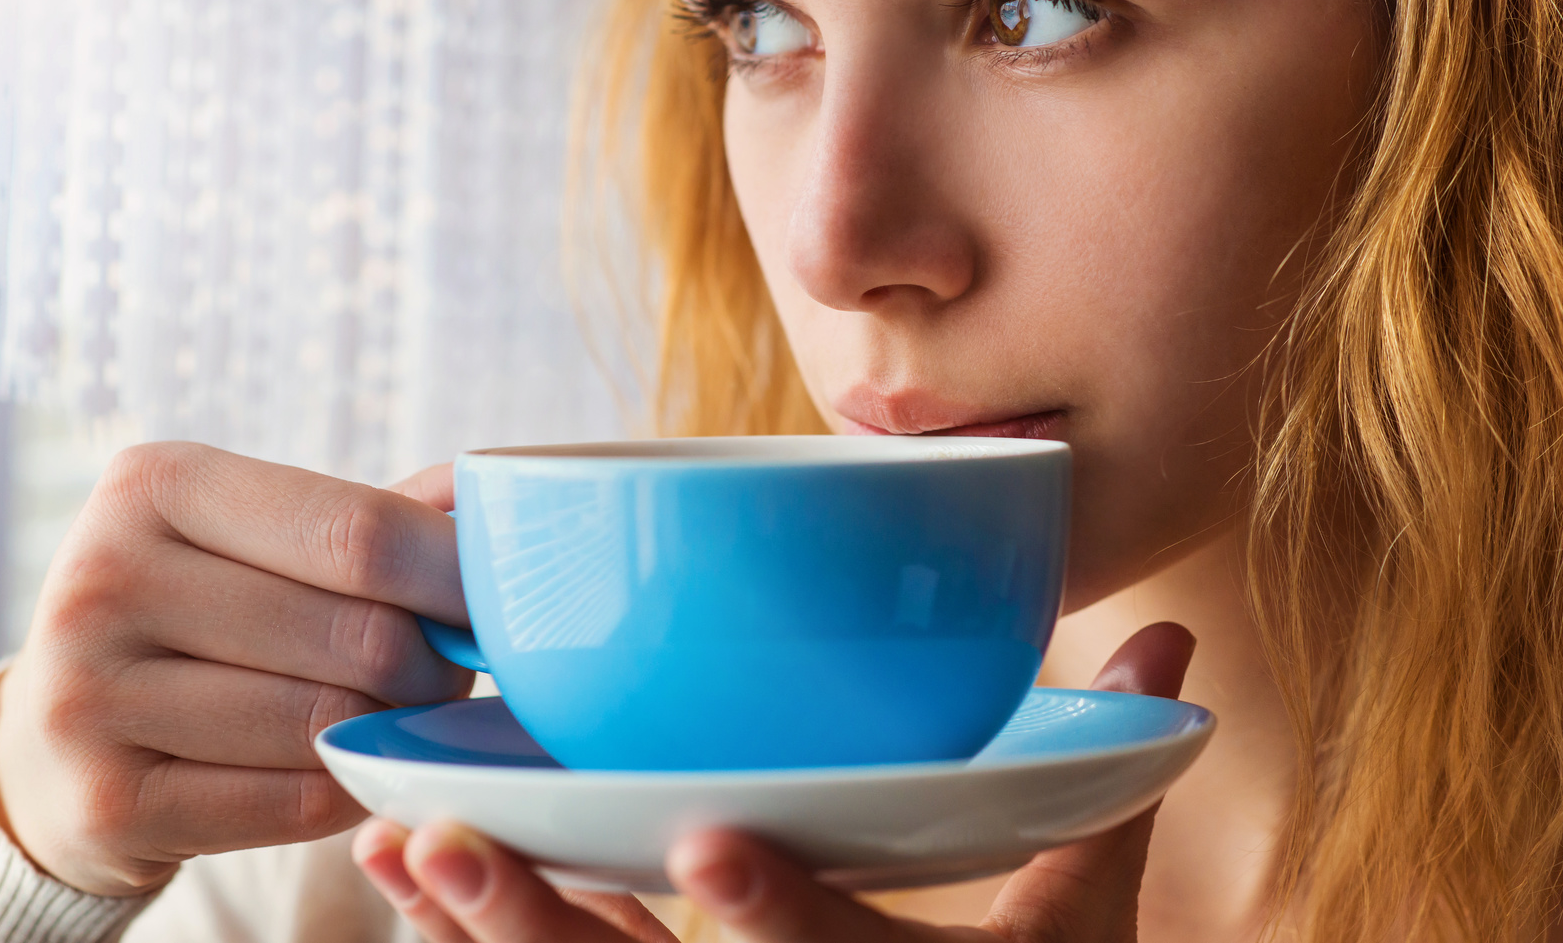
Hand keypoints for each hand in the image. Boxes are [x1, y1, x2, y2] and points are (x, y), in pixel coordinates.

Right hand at [0, 442, 471, 895]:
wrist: (61, 741)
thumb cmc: (203, 617)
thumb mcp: (260, 536)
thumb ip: (377, 516)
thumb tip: (487, 500)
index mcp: (155, 483)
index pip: (360, 531)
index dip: (455, 576)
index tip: (501, 602)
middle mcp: (103, 577)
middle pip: (359, 635)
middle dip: (433, 664)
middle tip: (443, 671)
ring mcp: (88, 696)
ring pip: (330, 723)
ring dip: (390, 729)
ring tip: (387, 713)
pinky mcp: (104, 803)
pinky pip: (297, 802)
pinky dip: (345, 788)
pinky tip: (339, 766)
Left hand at [353, 621, 1195, 942]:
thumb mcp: (1076, 919)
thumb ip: (1103, 792)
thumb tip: (1170, 648)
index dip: (776, 913)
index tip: (709, 842)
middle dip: (541, 927)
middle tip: (445, 841)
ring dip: (473, 930)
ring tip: (393, 846)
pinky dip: (474, 939)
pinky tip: (404, 869)